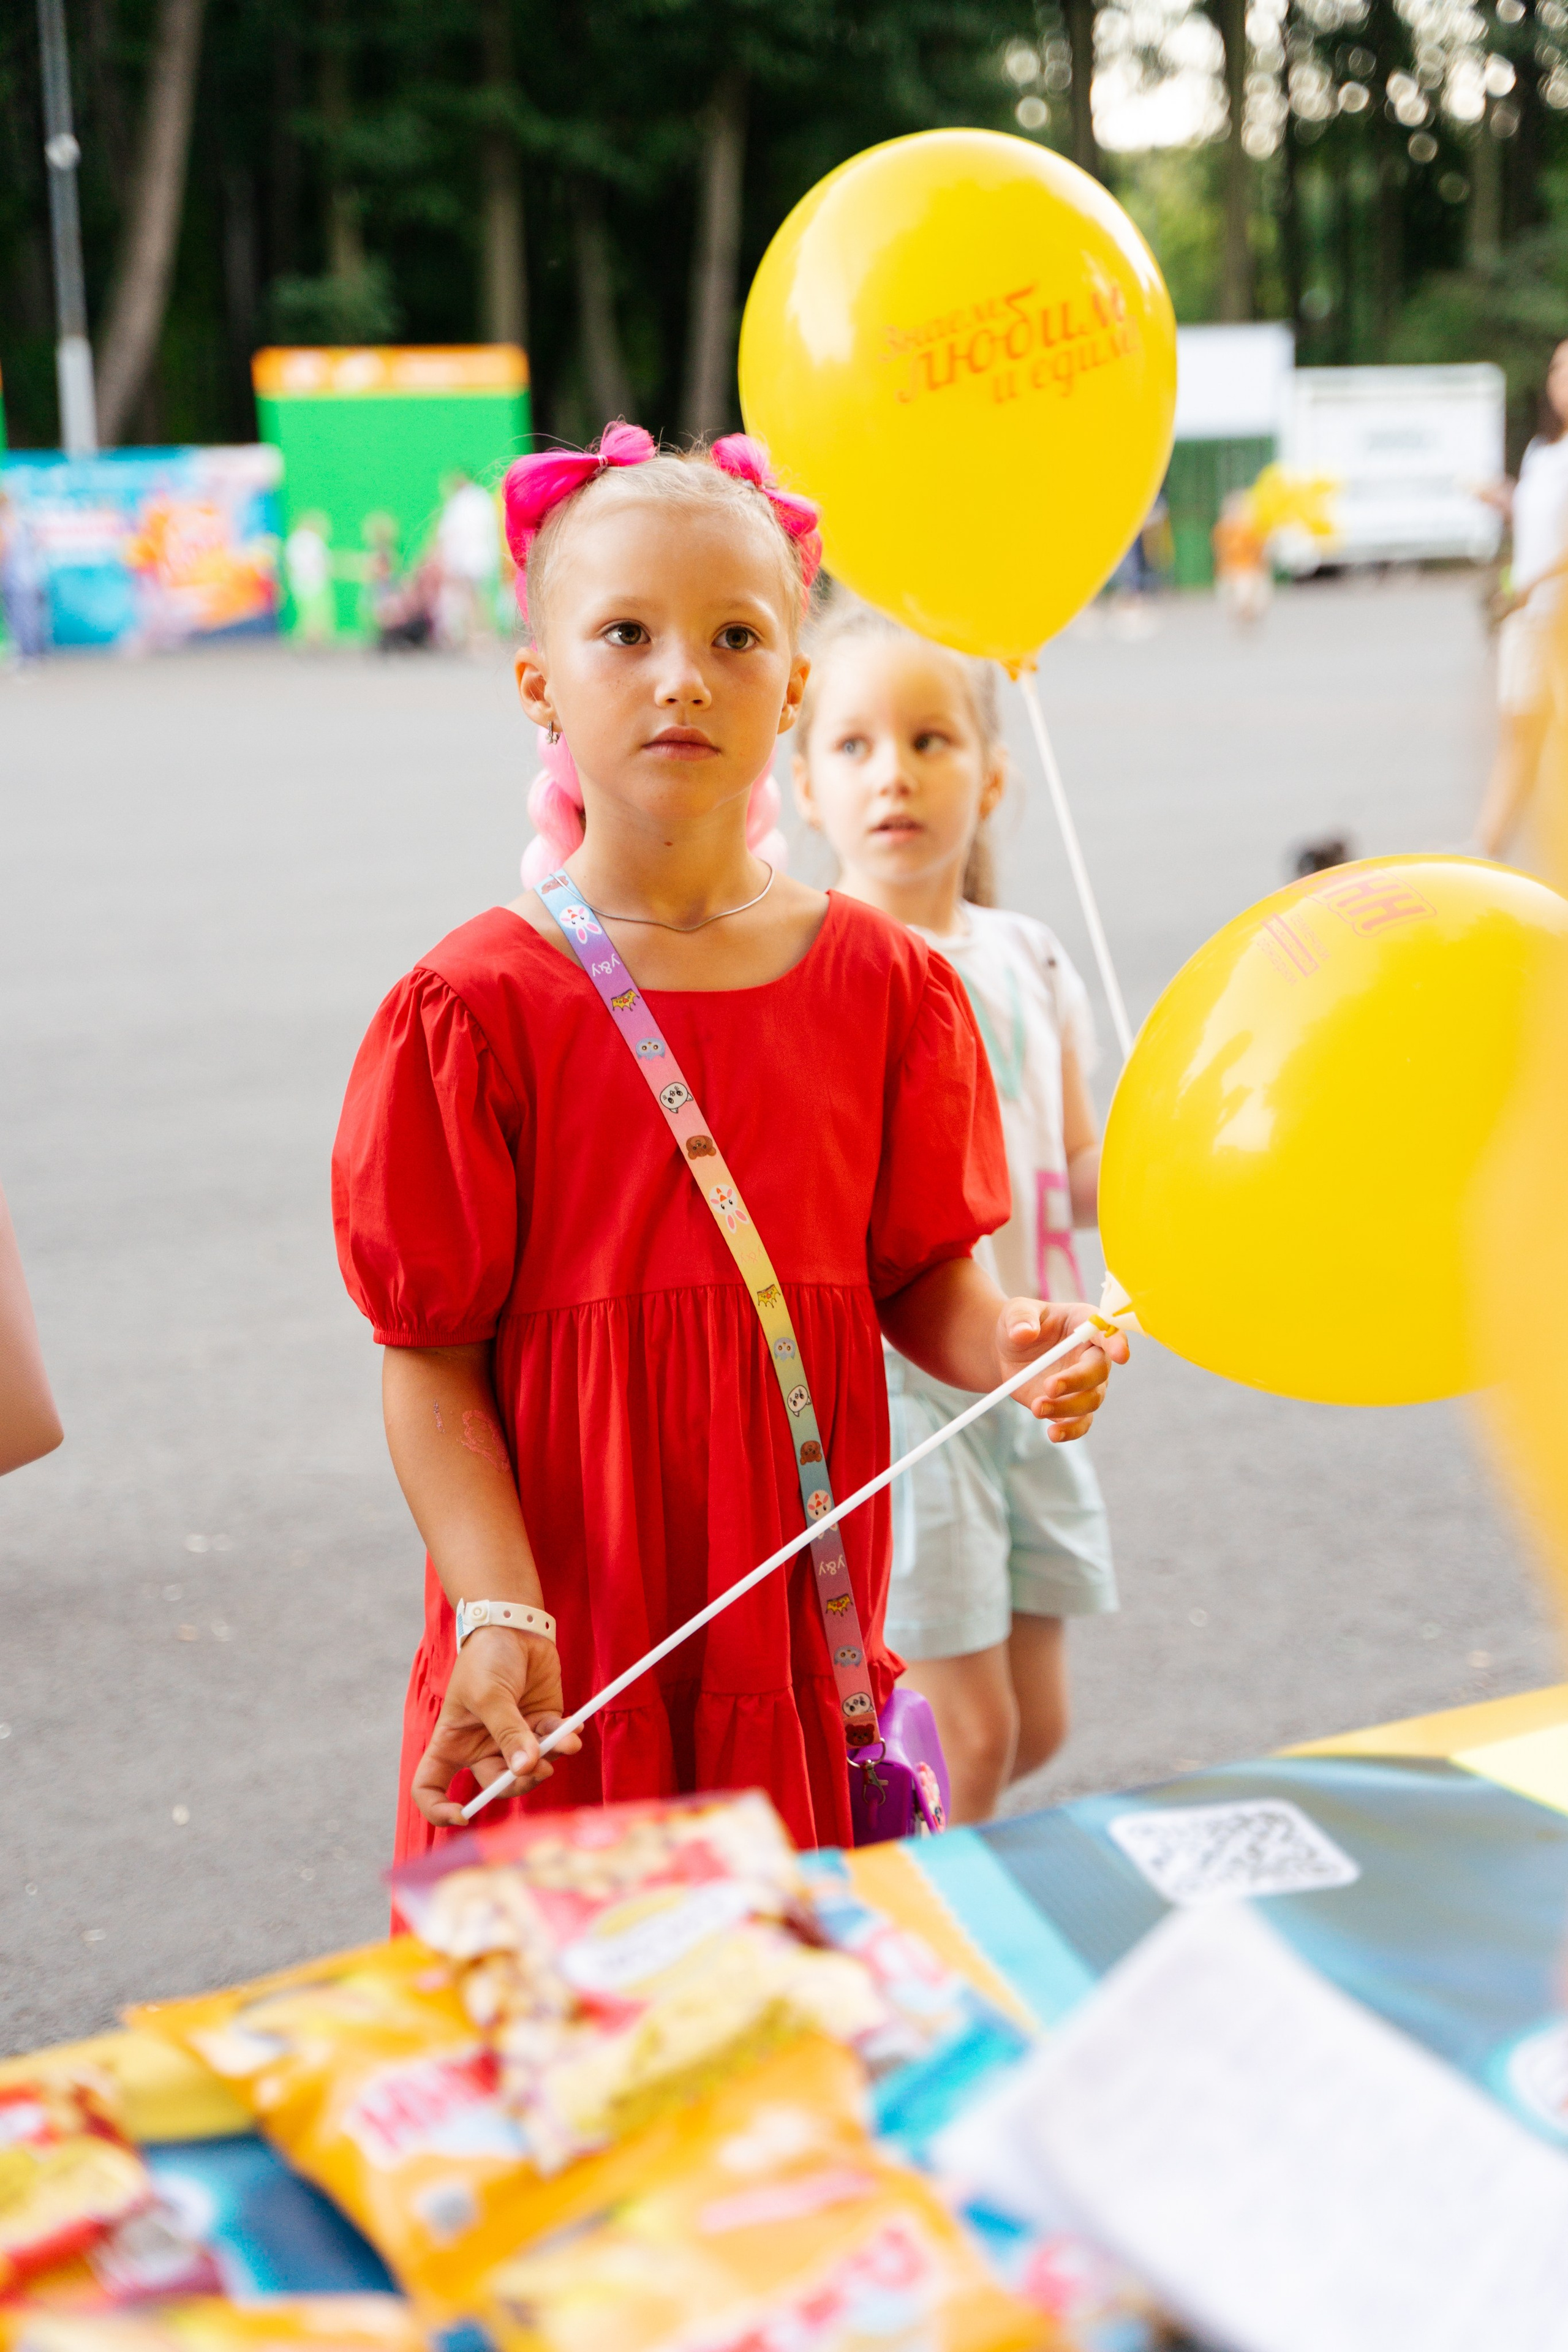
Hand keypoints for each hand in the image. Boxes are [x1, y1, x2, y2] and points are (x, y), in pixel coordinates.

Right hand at [411, 1626, 581, 1827]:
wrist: (516, 1625)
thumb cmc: (487, 1658)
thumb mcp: (490, 1695)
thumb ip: (509, 1733)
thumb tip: (526, 1769)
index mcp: (451, 1742)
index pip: (429, 1787)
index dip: (438, 1809)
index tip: (463, 1813)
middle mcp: (480, 1747)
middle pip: (494, 1786)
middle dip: (517, 1784)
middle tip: (538, 1769)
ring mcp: (512, 1739)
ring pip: (528, 1771)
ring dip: (548, 1762)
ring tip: (564, 1743)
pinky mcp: (540, 1726)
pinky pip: (554, 1747)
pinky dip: (565, 1742)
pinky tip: (572, 1731)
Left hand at [996, 1299, 1128, 1441]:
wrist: (1008, 1352)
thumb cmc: (1019, 1325)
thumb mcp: (1016, 1312)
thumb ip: (1021, 1319)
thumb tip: (1024, 1333)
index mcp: (1085, 1323)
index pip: (1108, 1331)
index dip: (1116, 1342)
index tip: (1120, 1354)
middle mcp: (1093, 1355)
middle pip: (1099, 1371)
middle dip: (1078, 1380)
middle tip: (1049, 1386)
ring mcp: (1086, 1384)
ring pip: (1091, 1400)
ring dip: (1066, 1407)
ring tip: (1037, 1407)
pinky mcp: (1072, 1406)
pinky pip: (1081, 1423)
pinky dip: (1070, 1431)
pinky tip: (1053, 1434)